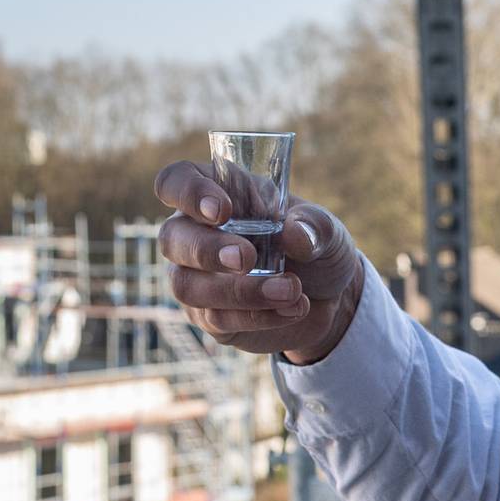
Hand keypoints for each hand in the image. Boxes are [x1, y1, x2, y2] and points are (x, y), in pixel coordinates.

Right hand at [154, 158, 365, 363]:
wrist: (329, 297)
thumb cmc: (314, 246)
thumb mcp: (326, 228)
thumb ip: (314, 225)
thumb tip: (294, 234)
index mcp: (218, 194)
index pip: (175, 182)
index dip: (187, 193)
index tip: (222, 211)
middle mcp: (195, 233)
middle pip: (171, 238)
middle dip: (206, 250)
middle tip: (248, 259)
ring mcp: (197, 278)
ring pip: (187, 285)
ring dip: (239, 291)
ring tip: (291, 290)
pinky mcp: (209, 317)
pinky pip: (216, 318)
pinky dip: (257, 315)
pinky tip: (292, 308)